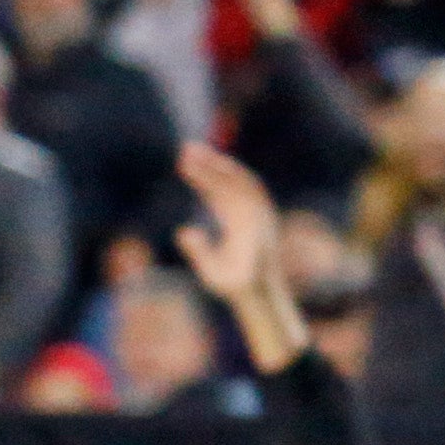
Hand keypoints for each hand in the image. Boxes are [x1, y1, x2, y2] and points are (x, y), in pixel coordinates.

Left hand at [169, 140, 304, 370]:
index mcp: (238, 222)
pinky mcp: (260, 218)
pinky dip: (232, 178)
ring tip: (193, 155)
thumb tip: (184, 231)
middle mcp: (249, 214)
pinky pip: (246, 192)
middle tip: (185, 149)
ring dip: (216, 166)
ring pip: (236, 183)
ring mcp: (256, 215)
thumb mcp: (208, 266)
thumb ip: (198, 248)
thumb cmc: (233, 284)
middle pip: (228, 182)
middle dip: (209, 164)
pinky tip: (212, 167)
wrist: (253, 295)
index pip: (218, 193)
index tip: (184, 165)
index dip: (203, 178)